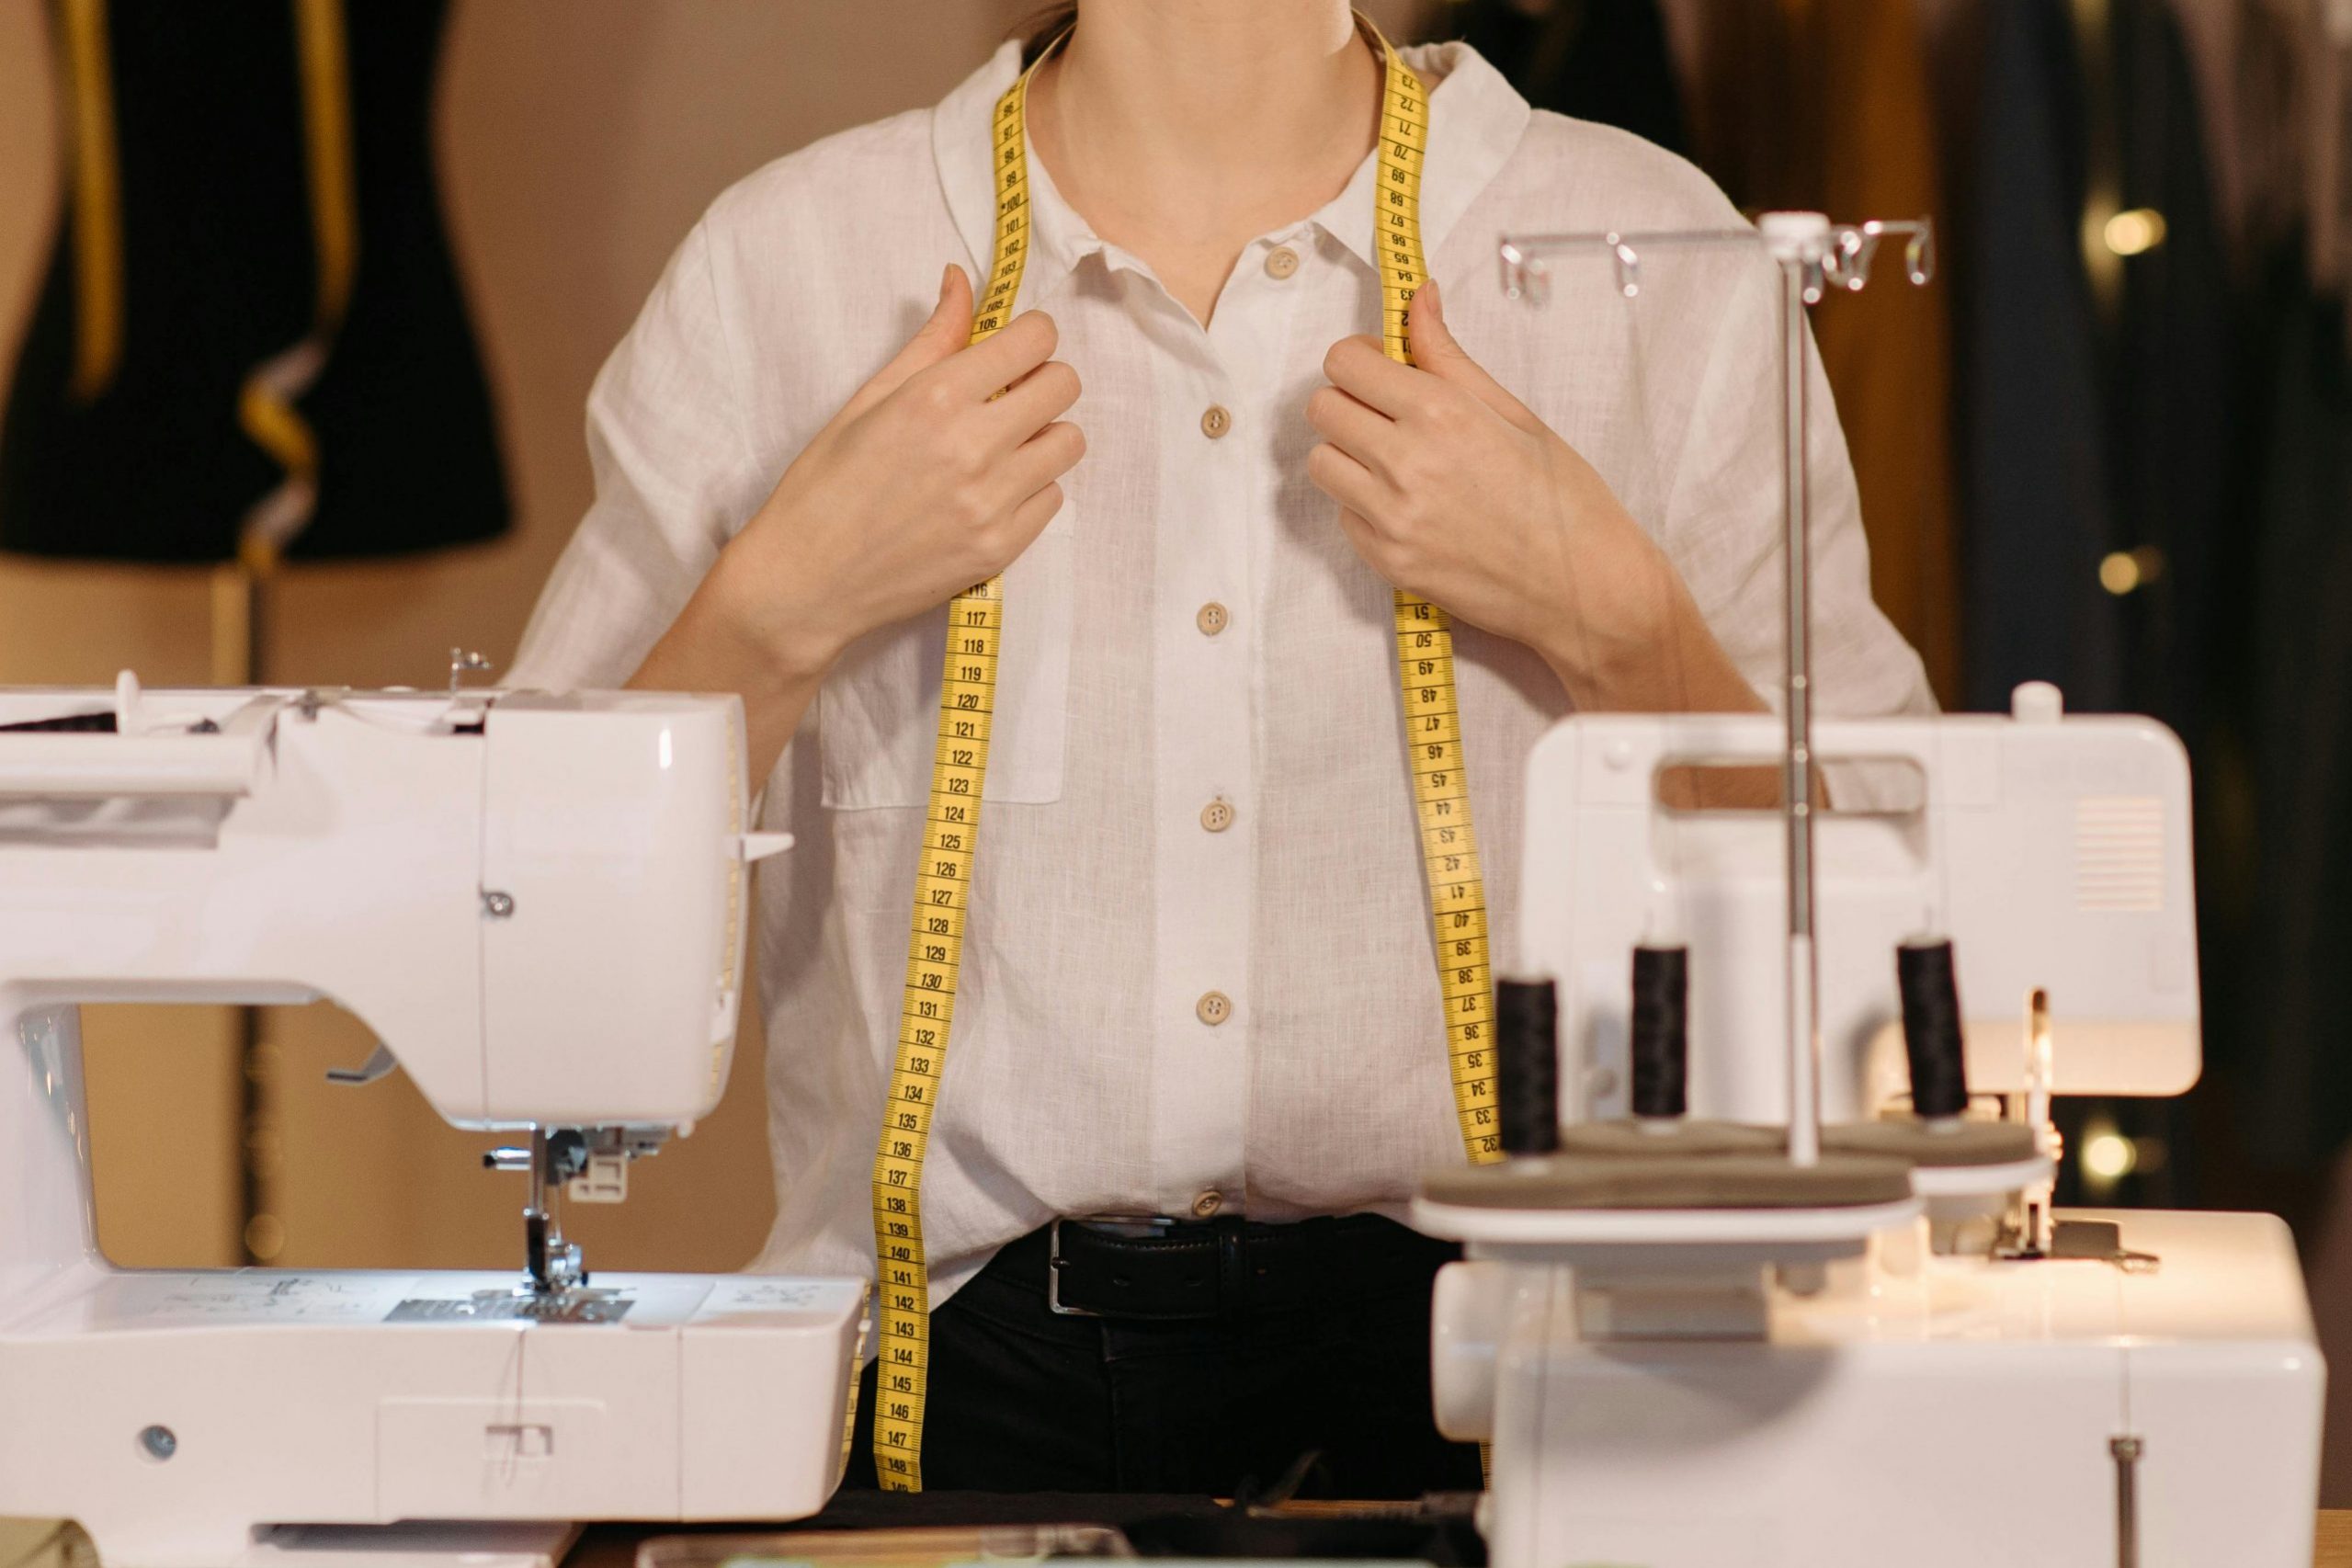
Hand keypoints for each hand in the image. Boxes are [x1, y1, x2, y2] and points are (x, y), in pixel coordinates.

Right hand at [706, 264, 1084, 679]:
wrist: (807, 581)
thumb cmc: (825, 485)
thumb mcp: (869, 399)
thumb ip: (930, 340)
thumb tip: (960, 281)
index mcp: (937, 398)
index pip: (1036, 339)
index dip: (1030, 336)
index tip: (1013, 349)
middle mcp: (973, 447)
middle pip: (1064, 385)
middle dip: (1041, 380)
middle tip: (1007, 396)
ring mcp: (992, 503)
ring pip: (1069, 442)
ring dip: (1042, 435)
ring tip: (999, 447)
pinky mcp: (1001, 548)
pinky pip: (1053, 498)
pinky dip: (1030, 488)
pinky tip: (988, 492)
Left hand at [1306, 279, 1731, 710]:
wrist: (1584, 587)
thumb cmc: (1564, 498)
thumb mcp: (1514, 413)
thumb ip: (1449, 356)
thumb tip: (1418, 299)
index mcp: (1441, 412)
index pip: (1345, 362)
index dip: (1359, 359)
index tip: (1381, 368)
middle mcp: (1406, 462)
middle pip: (1321, 408)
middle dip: (1348, 402)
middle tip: (1388, 415)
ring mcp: (1391, 517)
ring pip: (1321, 463)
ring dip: (1348, 455)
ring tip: (1397, 464)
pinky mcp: (1386, 560)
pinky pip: (1343, 516)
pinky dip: (1364, 506)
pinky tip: (1412, 508)